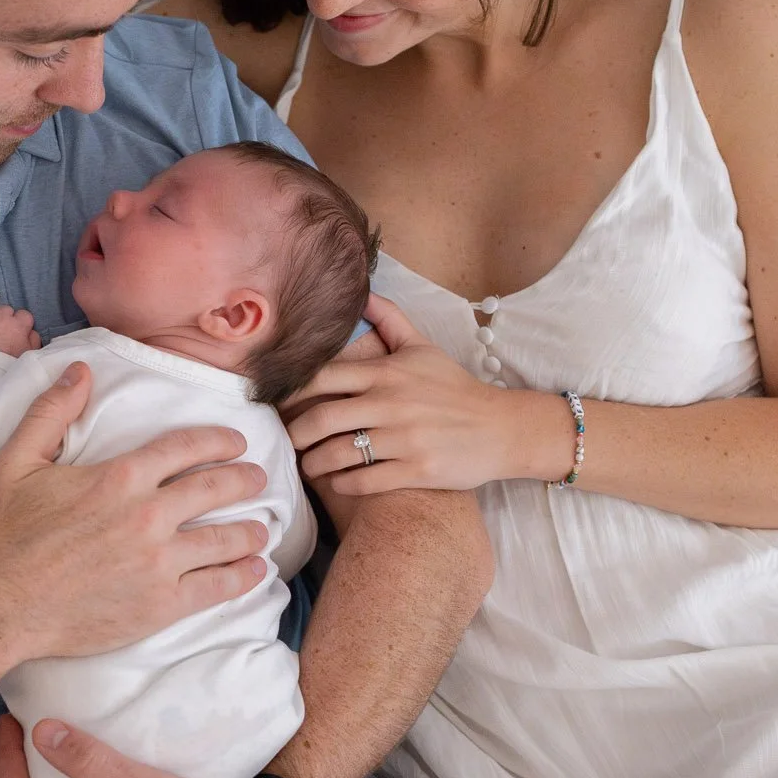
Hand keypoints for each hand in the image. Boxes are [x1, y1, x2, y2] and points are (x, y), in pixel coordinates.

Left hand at [0, 300, 42, 354]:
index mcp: (18, 325)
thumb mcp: (29, 356)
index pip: (23, 315)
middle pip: (4, 309)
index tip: (15, 332)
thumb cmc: (8, 368)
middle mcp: (0, 317)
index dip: (19, 323)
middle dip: (1, 319)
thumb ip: (33, 340)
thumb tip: (31, 332)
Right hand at [0, 363, 271, 661]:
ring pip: (225, 539)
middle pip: (216, 488)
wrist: (2, 606)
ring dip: (251, 531)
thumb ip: (51, 412)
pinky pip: (217, 586)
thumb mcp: (16, 462)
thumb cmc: (8, 535)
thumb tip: (80, 371)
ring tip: (262, 529)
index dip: (218, 440)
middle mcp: (147, 514)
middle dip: (246, 480)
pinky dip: (243, 577)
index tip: (236, 442)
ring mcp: (159, 562)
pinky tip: (255, 571)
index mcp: (120, 477)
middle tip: (259, 479)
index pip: (186, 447)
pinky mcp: (161, 604)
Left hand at [285, 294, 565, 493]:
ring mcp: (404, 439)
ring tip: (308, 466)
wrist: (501, 428)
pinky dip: (343, 484)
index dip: (291, 391)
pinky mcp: (417, 471)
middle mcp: (391, 404)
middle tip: (289, 442)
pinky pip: (364, 481)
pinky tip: (337, 482)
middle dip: (296, 435)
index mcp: (387, 373)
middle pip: (321, 419)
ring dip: (314, 464)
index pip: (322, 377)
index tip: (277, 402)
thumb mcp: (423, 348)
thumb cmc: (455, 389)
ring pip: (338, 454)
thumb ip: (390, 319)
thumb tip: (363, 292)